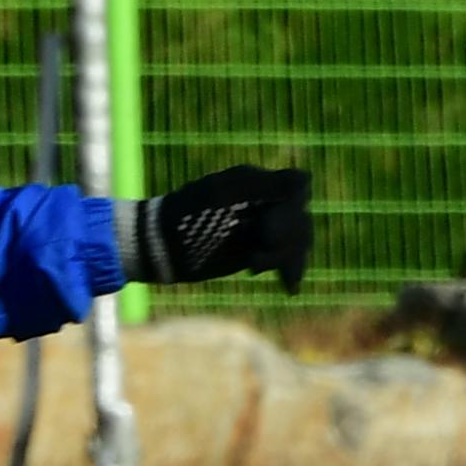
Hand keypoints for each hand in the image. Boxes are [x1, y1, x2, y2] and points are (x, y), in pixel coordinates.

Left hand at [134, 164, 313, 292]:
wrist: (158, 247)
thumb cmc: (185, 215)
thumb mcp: (223, 195)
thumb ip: (264, 185)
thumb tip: (307, 177)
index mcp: (256, 182)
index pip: (297, 192)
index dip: (290, 212)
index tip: (265, 231)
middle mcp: (263, 203)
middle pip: (299, 219)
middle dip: (285, 239)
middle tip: (255, 257)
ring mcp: (260, 228)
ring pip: (296, 241)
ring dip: (283, 257)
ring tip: (253, 266)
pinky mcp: (255, 251)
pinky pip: (284, 259)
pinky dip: (289, 271)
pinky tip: (289, 288)